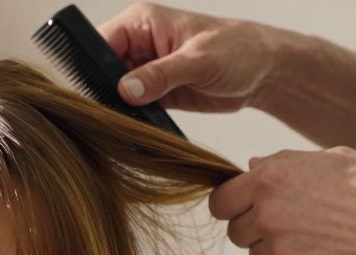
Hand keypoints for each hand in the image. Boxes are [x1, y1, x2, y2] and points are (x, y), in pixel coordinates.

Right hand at [96, 3, 293, 111]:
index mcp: (143, 23)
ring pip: (114, 93)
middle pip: (101, 71)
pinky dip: (131, 120)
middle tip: (108, 115)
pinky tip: (133, 129)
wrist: (264, 73)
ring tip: (121, 124)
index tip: (93, 93)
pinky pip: (131, 109)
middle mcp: (139, 46)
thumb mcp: (199, 61)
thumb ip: (161, 75)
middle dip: (103, 93)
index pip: (101, 43)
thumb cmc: (239, 50)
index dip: (91, 68)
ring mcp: (144, 71)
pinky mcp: (153, 94)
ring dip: (116, 110)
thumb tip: (126, 90)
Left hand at [207, 146, 355, 254]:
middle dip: (253, 226)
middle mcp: (267, 215)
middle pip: (235, 231)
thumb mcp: (331, 158)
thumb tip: (253, 166)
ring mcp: (280, 249)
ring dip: (274, 246)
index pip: (220, 202)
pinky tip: (325, 249)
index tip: (242, 206)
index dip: (231, 204)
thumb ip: (284, 163)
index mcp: (269, 181)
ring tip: (314, 232)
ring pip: (257, 253)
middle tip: (287, 219)